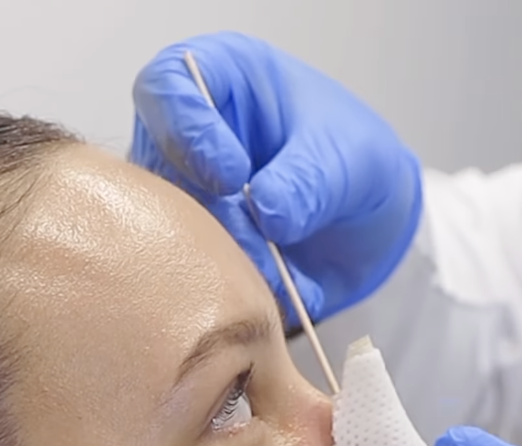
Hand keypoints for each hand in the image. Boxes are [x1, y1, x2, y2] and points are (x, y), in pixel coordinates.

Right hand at [131, 33, 421, 325]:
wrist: (363, 223)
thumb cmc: (353, 161)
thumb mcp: (347, 160)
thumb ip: (308, 181)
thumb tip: (266, 213)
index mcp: (221, 78)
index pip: (167, 88)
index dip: (189, 133)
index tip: (233, 176)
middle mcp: (187, 134)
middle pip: (158, 169)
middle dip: (210, 215)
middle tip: (262, 244)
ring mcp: (183, 193)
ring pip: (168, 228)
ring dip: (221, 258)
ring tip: (279, 274)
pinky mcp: (190, 245)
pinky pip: (190, 269)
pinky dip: (232, 288)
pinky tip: (278, 290)